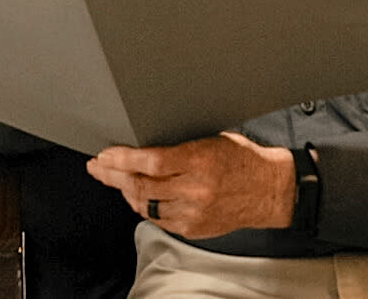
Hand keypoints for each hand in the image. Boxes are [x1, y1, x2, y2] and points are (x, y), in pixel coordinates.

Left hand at [86, 133, 295, 239]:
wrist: (270, 189)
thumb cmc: (242, 158)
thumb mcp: (211, 139)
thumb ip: (179, 148)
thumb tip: (145, 149)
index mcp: (200, 160)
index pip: (151, 161)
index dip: (123, 158)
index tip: (105, 154)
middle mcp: (195, 189)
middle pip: (142, 185)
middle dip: (113, 175)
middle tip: (98, 166)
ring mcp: (194, 212)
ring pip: (146, 205)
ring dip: (125, 191)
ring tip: (111, 179)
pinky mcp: (195, 228)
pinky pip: (159, 220)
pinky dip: (144, 207)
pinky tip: (135, 197)